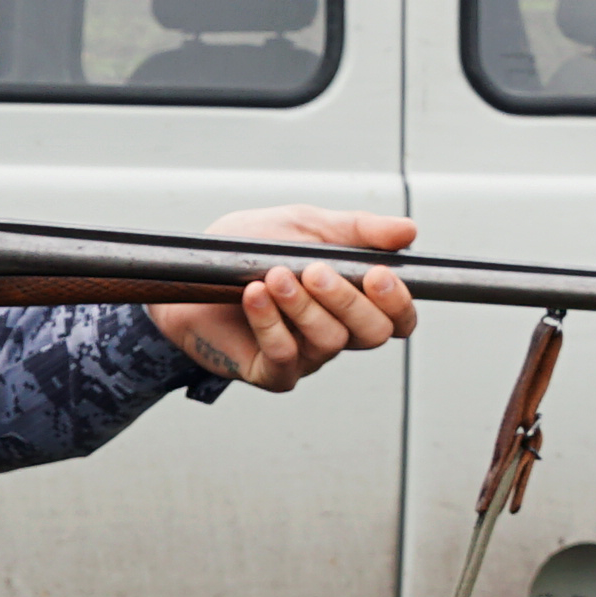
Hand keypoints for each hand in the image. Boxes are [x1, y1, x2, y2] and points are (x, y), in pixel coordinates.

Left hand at [147, 206, 418, 390]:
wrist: (187, 271)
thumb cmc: (246, 250)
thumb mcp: (303, 226)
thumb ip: (356, 229)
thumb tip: (408, 231)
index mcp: (352, 299)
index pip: (398, 317)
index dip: (398, 302)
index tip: (379, 275)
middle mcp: (335, 331)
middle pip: (372, 333)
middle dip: (348, 301)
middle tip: (316, 271)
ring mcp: (305, 355)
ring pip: (328, 341)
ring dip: (302, 306)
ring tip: (274, 277)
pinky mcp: (270, 371)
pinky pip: (285, 355)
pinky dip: (270, 322)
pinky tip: (254, 296)